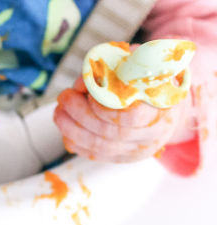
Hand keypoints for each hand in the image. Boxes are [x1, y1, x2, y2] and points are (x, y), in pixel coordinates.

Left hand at [54, 76, 192, 161]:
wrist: (164, 109)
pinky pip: (94, 154)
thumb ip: (112, 69)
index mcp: (161, 110)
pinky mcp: (123, 158)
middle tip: (64, 97)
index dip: (103, 106)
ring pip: (99, 146)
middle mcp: (152, 136)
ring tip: (59, 111)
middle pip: (109, 133)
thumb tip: (82, 82)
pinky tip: (65, 127)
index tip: (88, 92)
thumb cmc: (147, 83)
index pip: (130, 116)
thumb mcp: (136, 67)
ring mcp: (137, 150)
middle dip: (79, 114)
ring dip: (71, 128)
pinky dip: (75, 141)